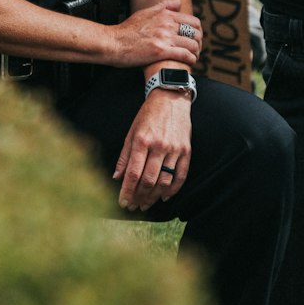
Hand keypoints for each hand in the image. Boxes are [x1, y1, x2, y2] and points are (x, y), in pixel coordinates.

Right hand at [107, 0, 201, 68]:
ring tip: (194, 57)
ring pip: (192, 45)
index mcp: (165, 15)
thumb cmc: (127, 29)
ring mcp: (164, 38)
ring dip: (196, 52)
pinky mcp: (161, 51)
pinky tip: (190, 62)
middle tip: (196, 49)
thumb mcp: (145, 12)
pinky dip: (191, 59)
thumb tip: (178, 2)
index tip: (196, 38)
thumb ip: (163, 6)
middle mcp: (166, 25)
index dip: (198, 31)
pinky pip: (184, 55)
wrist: (114, 43)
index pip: (192, 21)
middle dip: (199, 42)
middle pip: (195, 33)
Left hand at [113, 92, 191, 209]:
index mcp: (142, 141)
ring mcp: (175, 149)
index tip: (123, 203)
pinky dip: (173, 189)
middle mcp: (159, 146)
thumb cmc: (148, 115)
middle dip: (139, 197)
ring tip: (146, 204)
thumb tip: (117, 177)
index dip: (127, 191)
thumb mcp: (131, 131)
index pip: (133, 173)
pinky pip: (181, 175)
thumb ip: (125, 156)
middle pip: (149, 180)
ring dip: (154, 196)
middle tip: (134, 206)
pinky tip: (164, 197)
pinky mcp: (186, 150)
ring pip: (164, 181)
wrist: (170, 98)